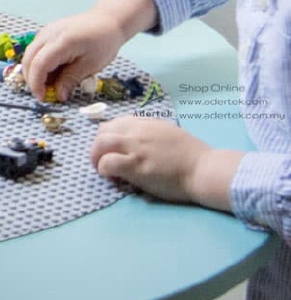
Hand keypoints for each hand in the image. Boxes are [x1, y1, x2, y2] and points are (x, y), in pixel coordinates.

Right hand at [21, 9, 127, 100]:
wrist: (107, 20)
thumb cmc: (103, 41)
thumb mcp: (91, 65)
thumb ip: (71, 80)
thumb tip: (59, 96)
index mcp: (61, 42)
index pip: (39, 64)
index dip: (36, 83)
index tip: (42, 98)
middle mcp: (48, 34)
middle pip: (28, 59)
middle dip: (31, 79)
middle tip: (43, 94)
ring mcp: (46, 31)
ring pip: (29, 54)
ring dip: (34, 71)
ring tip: (48, 84)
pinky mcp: (47, 32)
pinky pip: (36, 49)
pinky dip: (38, 63)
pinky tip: (51, 72)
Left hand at [90, 115, 237, 209]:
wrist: (204, 169)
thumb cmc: (192, 155)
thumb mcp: (168, 132)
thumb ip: (149, 132)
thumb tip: (135, 139)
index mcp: (145, 123)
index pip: (114, 123)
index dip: (108, 136)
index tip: (111, 149)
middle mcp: (137, 131)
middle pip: (103, 131)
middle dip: (97, 146)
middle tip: (101, 160)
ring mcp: (135, 148)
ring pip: (101, 144)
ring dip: (96, 156)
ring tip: (100, 168)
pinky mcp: (136, 166)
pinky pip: (108, 163)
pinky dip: (103, 169)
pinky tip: (111, 177)